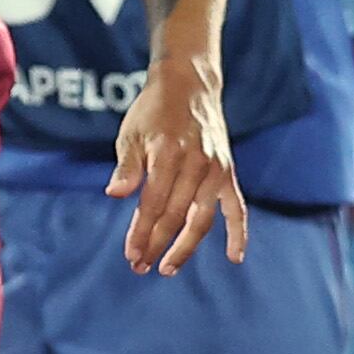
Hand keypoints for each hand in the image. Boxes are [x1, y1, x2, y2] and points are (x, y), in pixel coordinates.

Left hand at [108, 50, 248, 274]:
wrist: (189, 86)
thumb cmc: (153, 111)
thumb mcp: (131, 132)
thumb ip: (126, 166)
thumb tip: (115, 194)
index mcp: (168, 155)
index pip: (153, 205)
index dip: (142, 233)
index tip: (131, 254)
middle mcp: (196, 165)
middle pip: (175, 216)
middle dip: (157, 245)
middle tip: (140, 267)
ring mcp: (215, 170)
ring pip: (202, 219)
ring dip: (185, 247)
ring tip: (168, 268)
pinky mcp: (227, 172)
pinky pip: (236, 208)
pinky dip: (238, 233)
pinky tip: (234, 257)